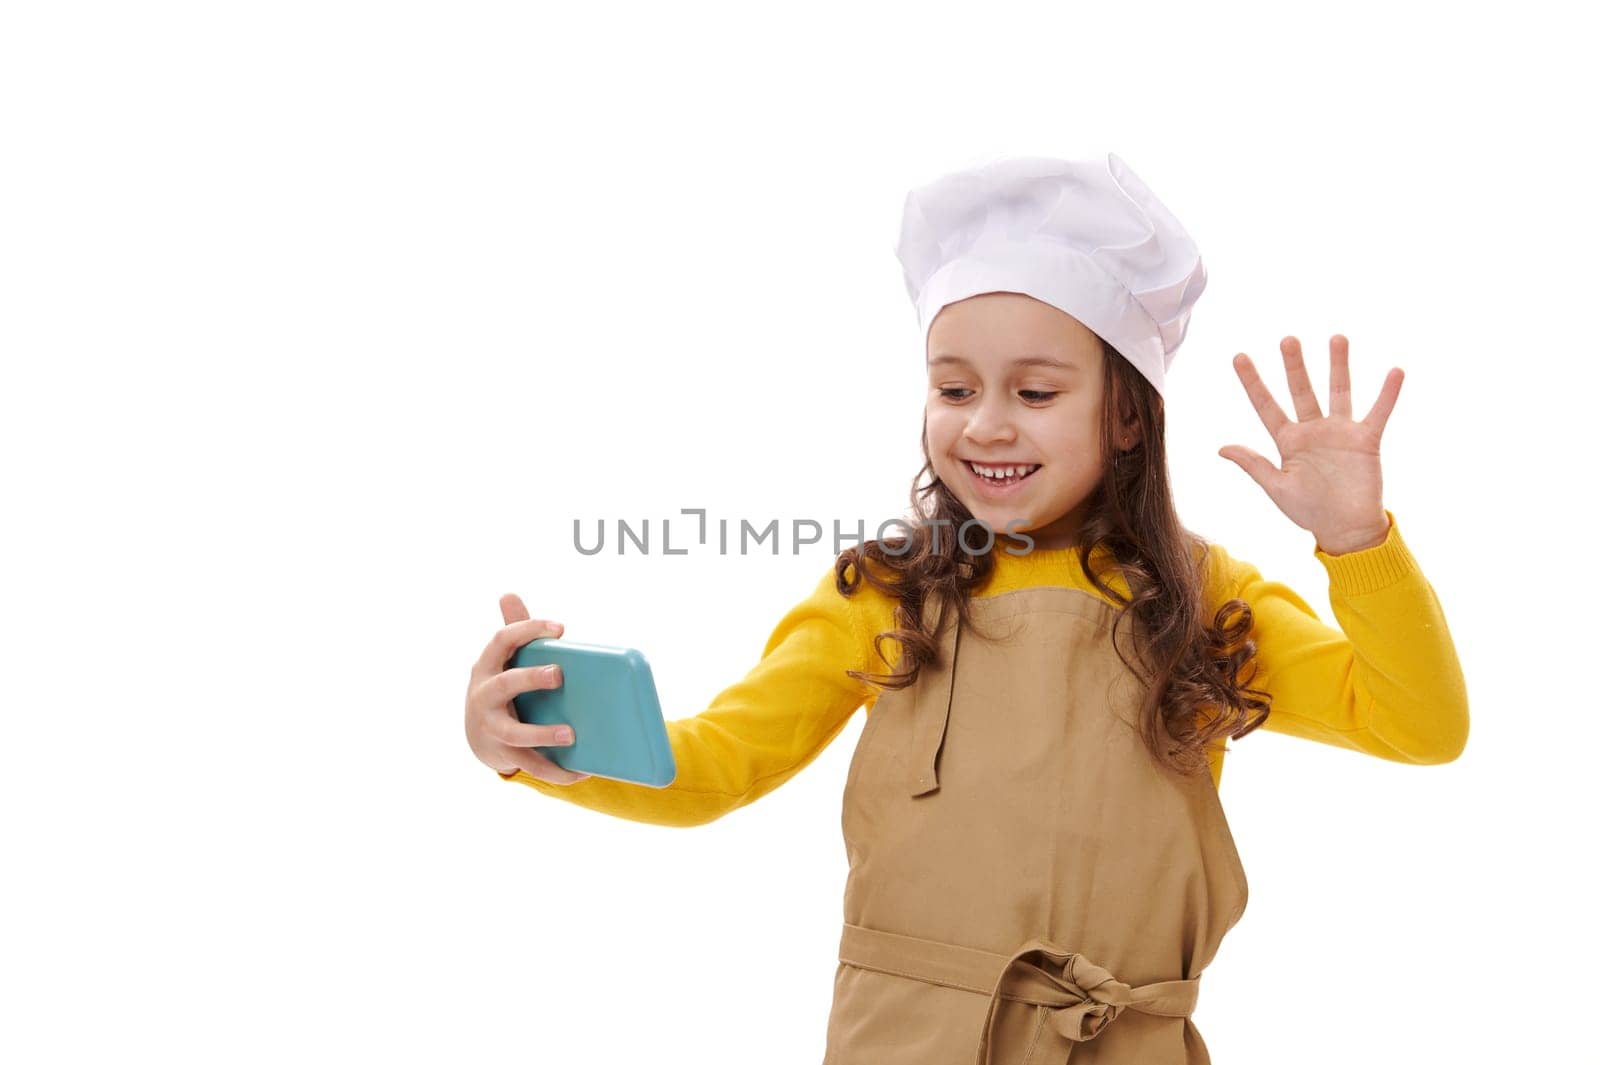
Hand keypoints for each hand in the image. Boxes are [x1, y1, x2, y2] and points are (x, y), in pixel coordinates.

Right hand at [464, 593, 591, 783]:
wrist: (478, 736)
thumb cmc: (500, 687)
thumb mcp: (502, 661)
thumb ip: (512, 630)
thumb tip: (508, 594)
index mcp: (487, 666)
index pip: (502, 640)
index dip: (528, 630)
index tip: (560, 629)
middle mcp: (484, 696)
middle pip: (505, 685)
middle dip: (530, 679)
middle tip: (559, 674)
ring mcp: (492, 727)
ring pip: (515, 733)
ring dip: (543, 734)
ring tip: (572, 734)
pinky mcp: (504, 754)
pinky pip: (530, 765)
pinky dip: (555, 771)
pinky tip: (581, 771)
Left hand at [1219, 335, 1400, 554]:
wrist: (1345, 530)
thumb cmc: (1309, 511)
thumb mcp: (1276, 487)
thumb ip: (1253, 464)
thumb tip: (1221, 448)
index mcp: (1288, 441)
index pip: (1266, 406)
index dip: (1253, 383)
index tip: (1238, 357)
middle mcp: (1313, 430)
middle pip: (1302, 391)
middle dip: (1294, 366)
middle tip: (1287, 339)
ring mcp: (1340, 432)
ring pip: (1339, 392)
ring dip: (1338, 366)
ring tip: (1337, 338)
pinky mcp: (1366, 441)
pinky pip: (1378, 413)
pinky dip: (1388, 394)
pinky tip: (1395, 372)